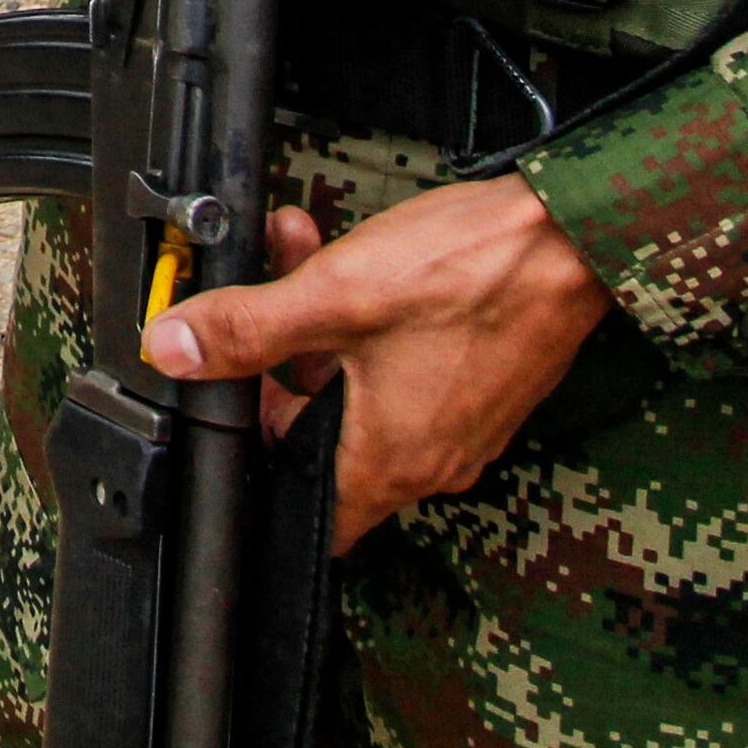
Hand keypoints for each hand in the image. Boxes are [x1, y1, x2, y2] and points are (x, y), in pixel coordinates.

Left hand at [136, 177, 611, 549]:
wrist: (574, 237)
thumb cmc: (472, 274)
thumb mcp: (336, 295)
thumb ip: (247, 329)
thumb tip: (173, 352)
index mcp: (388, 463)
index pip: (303, 510)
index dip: (258, 464)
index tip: (234, 408)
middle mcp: (429, 460)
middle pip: (321, 432)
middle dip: (280, 360)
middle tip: (262, 294)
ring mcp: (459, 424)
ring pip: (357, 386)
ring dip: (318, 324)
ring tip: (300, 247)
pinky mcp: (479, 384)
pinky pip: (402, 369)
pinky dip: (368, 323)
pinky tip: (353, 258)